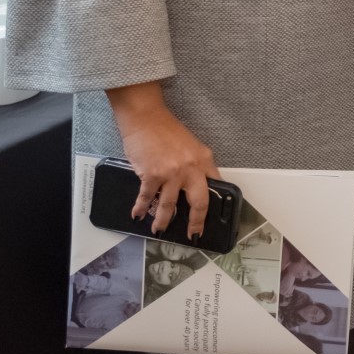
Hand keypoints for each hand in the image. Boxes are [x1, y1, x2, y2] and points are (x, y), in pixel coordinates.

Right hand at [105, 82, 220, 240]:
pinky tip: (137, 215)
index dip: (213, 204)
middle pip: (199, 202)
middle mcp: (191, 168)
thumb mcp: (190, 146)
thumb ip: (194, 165)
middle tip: (192, 234)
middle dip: (196, 222)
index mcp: (204, 159)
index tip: (211, 217)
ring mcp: (172, 173)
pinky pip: (147, 198)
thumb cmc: (166, 130)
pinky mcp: (152, 175)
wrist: (145, 118)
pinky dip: (141, 208)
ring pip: (170, 205)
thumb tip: (193, 187)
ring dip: (163, 220)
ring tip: (159, 230)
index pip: (215, 186)